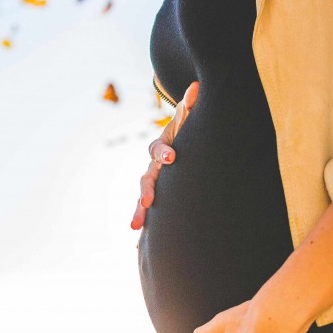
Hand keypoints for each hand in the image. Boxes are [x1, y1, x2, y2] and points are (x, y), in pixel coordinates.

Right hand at [130, 80, 198, 229]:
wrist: (178, 148)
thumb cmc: (187, 134)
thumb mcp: (189, 121)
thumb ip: (191, 107)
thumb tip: (197, 85)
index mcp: (162, 148)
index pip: (159, 148)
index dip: (165, 152)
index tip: (173, 157)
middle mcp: (153, 167)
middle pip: (146, 178)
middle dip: (146, 191)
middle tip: (147, 202)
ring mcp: (153, 184)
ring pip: (143, 198)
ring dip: (139, 212)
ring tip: (135, 228)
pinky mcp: (157, 199)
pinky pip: (150, 214)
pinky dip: (146, 229)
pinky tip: (139, 248)